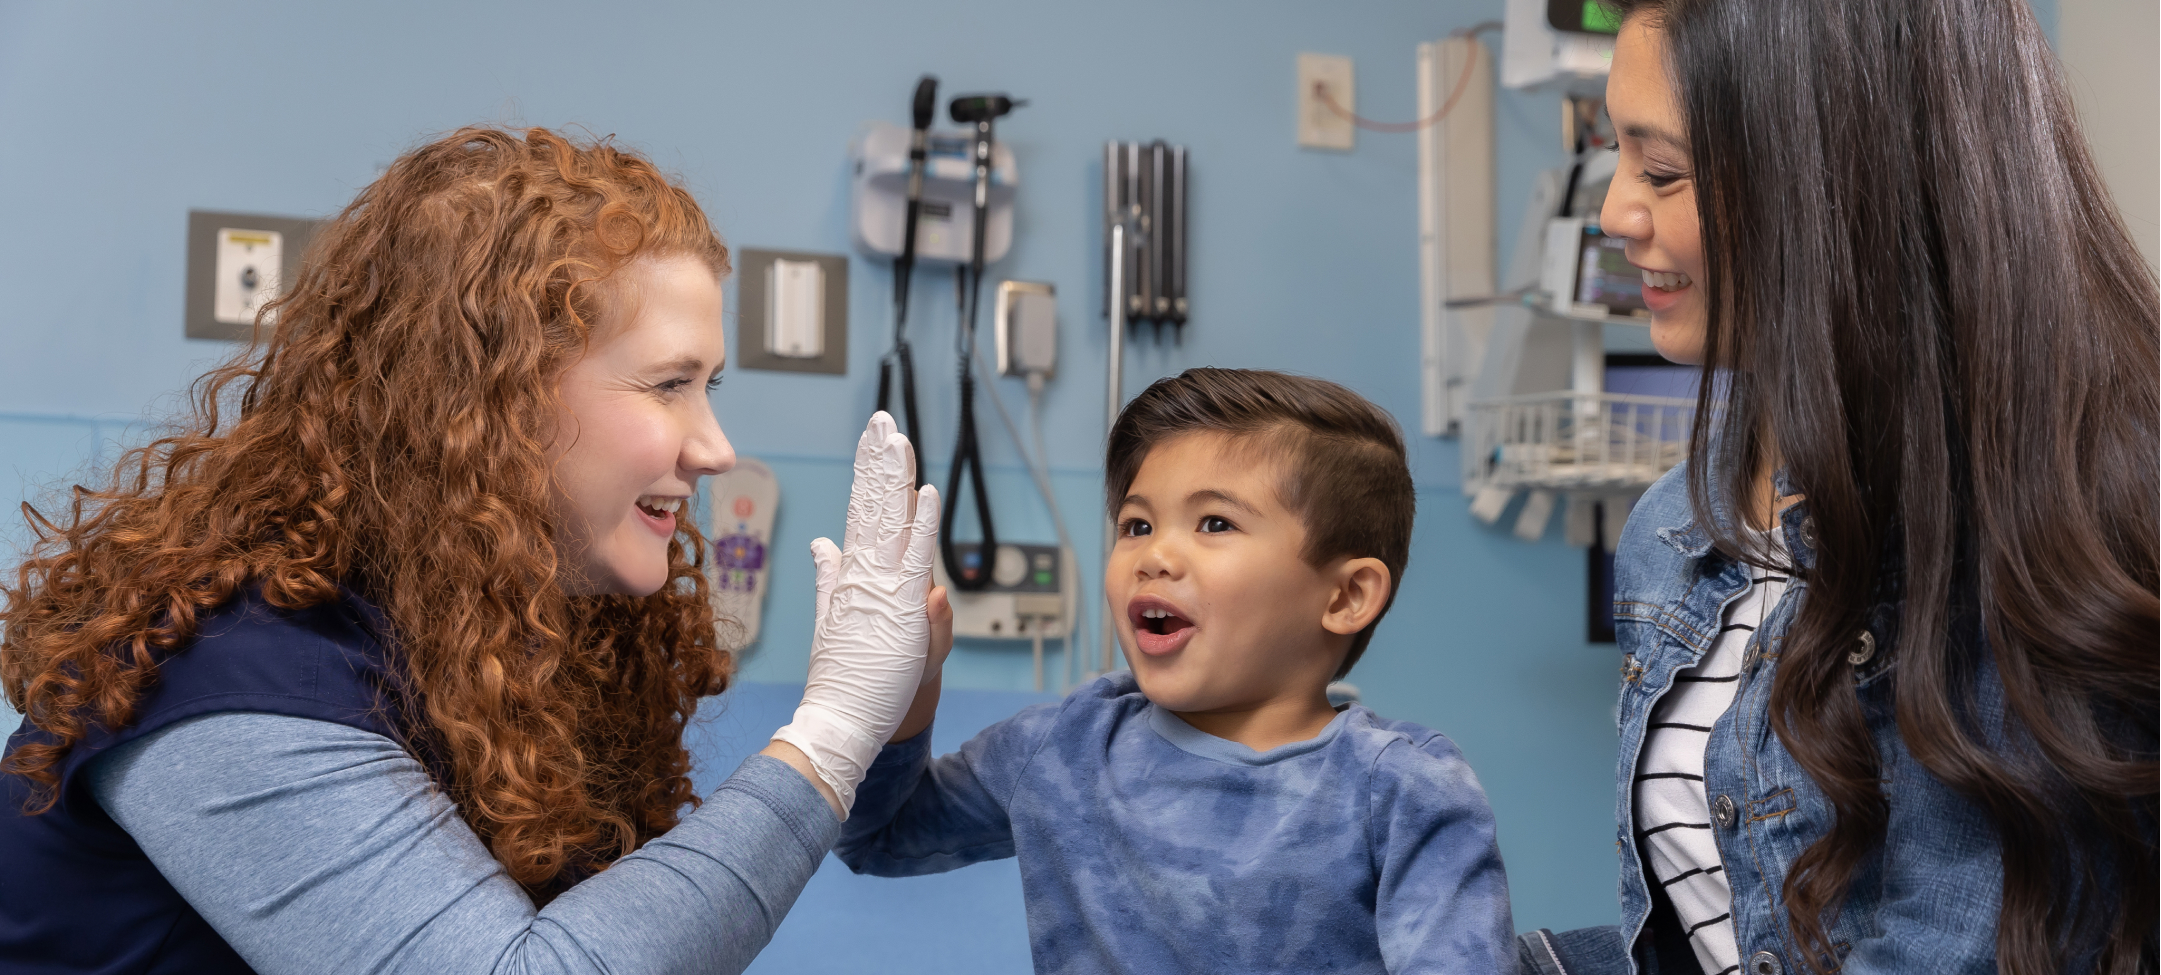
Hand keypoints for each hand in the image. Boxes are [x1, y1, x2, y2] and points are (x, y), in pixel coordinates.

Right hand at [769, 412, 939, 816]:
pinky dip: (921, 524)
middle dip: (878, 463)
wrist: (846, 718)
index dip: (870, 476)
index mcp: (855, 574)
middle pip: (874, 506)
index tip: (873, 441)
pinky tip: (925, 492)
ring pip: (888, 520)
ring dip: (894, 478)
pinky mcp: (900, 605)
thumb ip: (834, 580)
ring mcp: (879, 586)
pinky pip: (914, 555)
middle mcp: (865, 573)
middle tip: (882, 421)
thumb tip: (823, 545)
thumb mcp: (844, 618)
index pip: (864, 515)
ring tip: (896, 439)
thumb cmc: (855, 676)